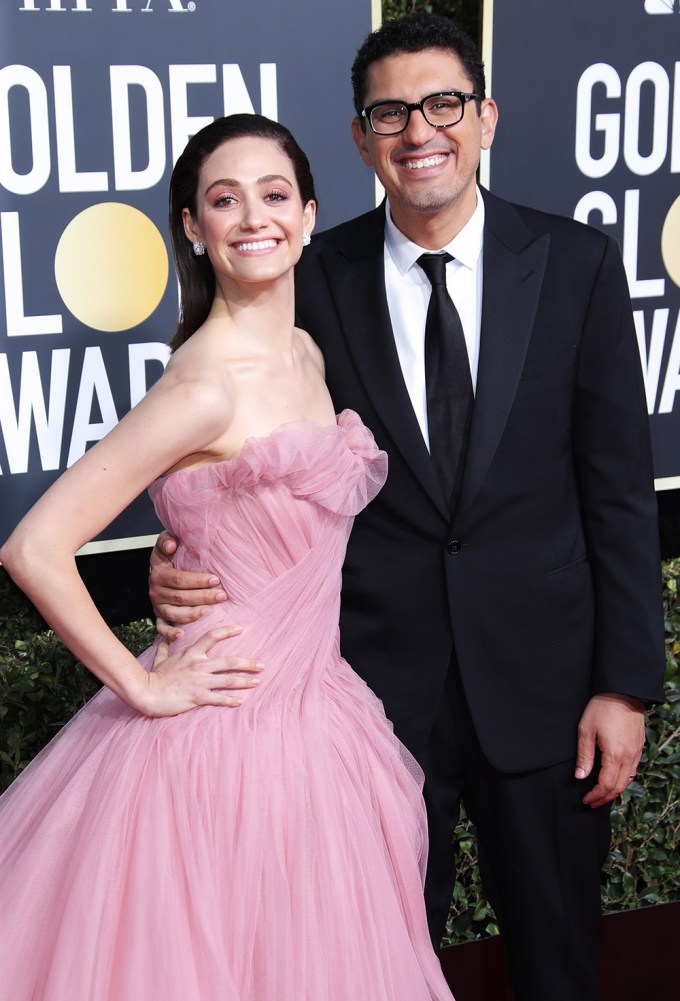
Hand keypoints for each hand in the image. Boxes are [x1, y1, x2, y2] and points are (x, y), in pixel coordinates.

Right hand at [134, 625, 262, 716]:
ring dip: (245, 681)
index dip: (227, 631)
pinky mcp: (198, 697)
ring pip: (229, 680)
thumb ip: (165, 646)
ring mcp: (199, 681)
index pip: (212, 636)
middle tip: (262, 665)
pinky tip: (240, 701)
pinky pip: (219, 699)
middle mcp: (199, 665)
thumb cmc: (153, 676)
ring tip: (257, 681)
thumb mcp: (160, 658)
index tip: (240, 629)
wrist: (146, 693)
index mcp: (191, 653)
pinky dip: (231, 700)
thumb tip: (164, 637)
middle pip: (230, 661)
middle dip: (248, 663)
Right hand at [149, 530, 226, 640]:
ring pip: (174, 614)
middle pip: (180, 597)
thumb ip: (166, 539)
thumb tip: (171, 545)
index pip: (179, 579)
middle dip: (202, 597)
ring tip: (210, 612)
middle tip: (222, 596)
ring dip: (192, 614)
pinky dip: (169, 634)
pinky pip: (162, 628)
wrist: (161, 568)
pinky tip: (182, 635)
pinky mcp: (159, 617)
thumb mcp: (166, 543)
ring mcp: (158, 606)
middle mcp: (155, 591)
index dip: (197, 580)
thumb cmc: (169, 555)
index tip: (216, 579)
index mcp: (159, 573)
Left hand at [575, 693, 644, 807]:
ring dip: (615, 791)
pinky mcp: (639, 746)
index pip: (606, 785)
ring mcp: (636, 752)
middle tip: (592, 803)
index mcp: (614, 755)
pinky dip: (623, 780)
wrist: (623, 691)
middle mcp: (629, 757)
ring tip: (602, 795)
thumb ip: (584, 756)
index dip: (595, 796)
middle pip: (619, 787)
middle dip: (605, 798)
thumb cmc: (601, 708)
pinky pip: (633, 770)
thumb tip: (580, 777)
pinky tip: (614, 778)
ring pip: (628, 780)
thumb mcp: (585, 730)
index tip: (585, 800)